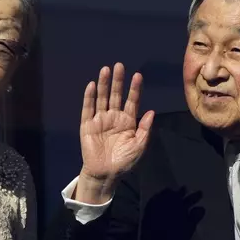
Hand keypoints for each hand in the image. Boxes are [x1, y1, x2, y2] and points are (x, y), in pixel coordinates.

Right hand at [77, 63, 153, 202]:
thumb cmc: (124, 161)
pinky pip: (88, 109)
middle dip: (118, 81)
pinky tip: (92, 85)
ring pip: (102, 98)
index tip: (138, 75)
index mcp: (128, 121)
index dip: (134, 89)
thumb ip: (144, 129)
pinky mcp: (87, 125)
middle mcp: (114, 117)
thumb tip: (151, 111)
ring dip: (104, 84)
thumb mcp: (139, 146)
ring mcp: (100, 120)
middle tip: (120, 65)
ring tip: (106, 69)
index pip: (131, 101)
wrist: (105, 174)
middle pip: (116, 95)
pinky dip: (90, 97)